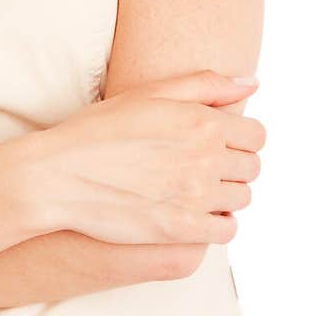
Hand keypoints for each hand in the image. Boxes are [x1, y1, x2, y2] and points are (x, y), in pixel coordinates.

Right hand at [18, 70, 264, 244]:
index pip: (256, 135)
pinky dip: (217, 223)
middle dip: (234, 165)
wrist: (59, 176)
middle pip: (252, 168)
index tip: (221, 142)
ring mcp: (195, 197)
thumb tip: (253, 84)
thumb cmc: (99, 130)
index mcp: (202, 122)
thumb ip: (207, 85)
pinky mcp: (181, 230)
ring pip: (241, 199)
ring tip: (196, 188)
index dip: (241, 138)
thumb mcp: (150, 93)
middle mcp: (205, 159)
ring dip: (226, 194)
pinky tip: (195, 213)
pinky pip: (225, 231)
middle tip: (204, 165)